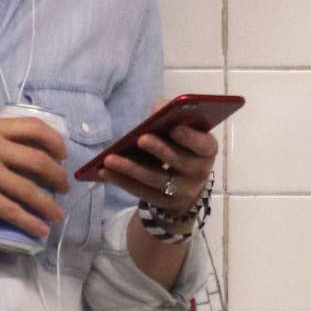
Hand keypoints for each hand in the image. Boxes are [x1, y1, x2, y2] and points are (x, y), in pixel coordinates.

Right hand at [0, 114, 69, 239]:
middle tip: (64, 187)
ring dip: (48, 204)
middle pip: (38, 160)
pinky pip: (12, 210)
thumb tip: (16, 153)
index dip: (55, 141)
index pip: (34, 127)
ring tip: (57, 214)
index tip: (63, 154)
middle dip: (57, 176)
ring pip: (29, 189)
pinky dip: (30, 221)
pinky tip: (40, 229)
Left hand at [99, 119, 218, 213]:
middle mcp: (199, 172)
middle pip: (178, 162)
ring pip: (155, 179)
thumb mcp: (183, 130)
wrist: (184, 183)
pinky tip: (103, 172)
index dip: (190, 137)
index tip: (174, 127)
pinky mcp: (162, 203)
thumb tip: (158, 108)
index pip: (203, 145)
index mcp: (207, 150)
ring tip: (109, 159)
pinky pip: (140, 191)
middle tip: (141, 138)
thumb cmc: (181, 146)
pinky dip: (121, 181)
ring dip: (130, 169)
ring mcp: (181, 192)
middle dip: (159, 149)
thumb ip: (173, 116)